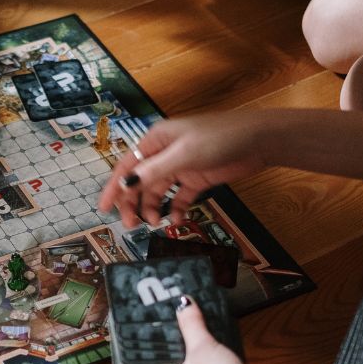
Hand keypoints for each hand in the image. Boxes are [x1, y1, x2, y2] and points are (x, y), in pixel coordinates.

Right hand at [98, 110, 267, 226]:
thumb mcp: (183, 154)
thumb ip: (154, 171)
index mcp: (156, 140)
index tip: (104, 208)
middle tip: (130, 225)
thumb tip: (125, 185)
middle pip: (141, 181)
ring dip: (153, 207)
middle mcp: (164, 152)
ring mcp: (181, 166)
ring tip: (154, 223)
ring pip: (158, 191)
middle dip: (133, 202)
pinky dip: (175, 208)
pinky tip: (176, 220)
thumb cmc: (218, 138)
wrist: (257, 140)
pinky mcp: (197, 178)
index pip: (127, 165)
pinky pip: (179, 196)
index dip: (114, 187)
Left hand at [148, 298, 285, 363]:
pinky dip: (207, 348)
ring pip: (189, 357)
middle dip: (174, 334)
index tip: (152, 313)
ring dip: (192, 339)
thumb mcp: (201, 348)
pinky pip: (205, 361)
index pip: (148, 357)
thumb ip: (190, 323)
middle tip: (170, 307)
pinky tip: (206, 328)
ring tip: (187, 312)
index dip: (152, 335)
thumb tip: (183, 301)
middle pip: (170, 355)